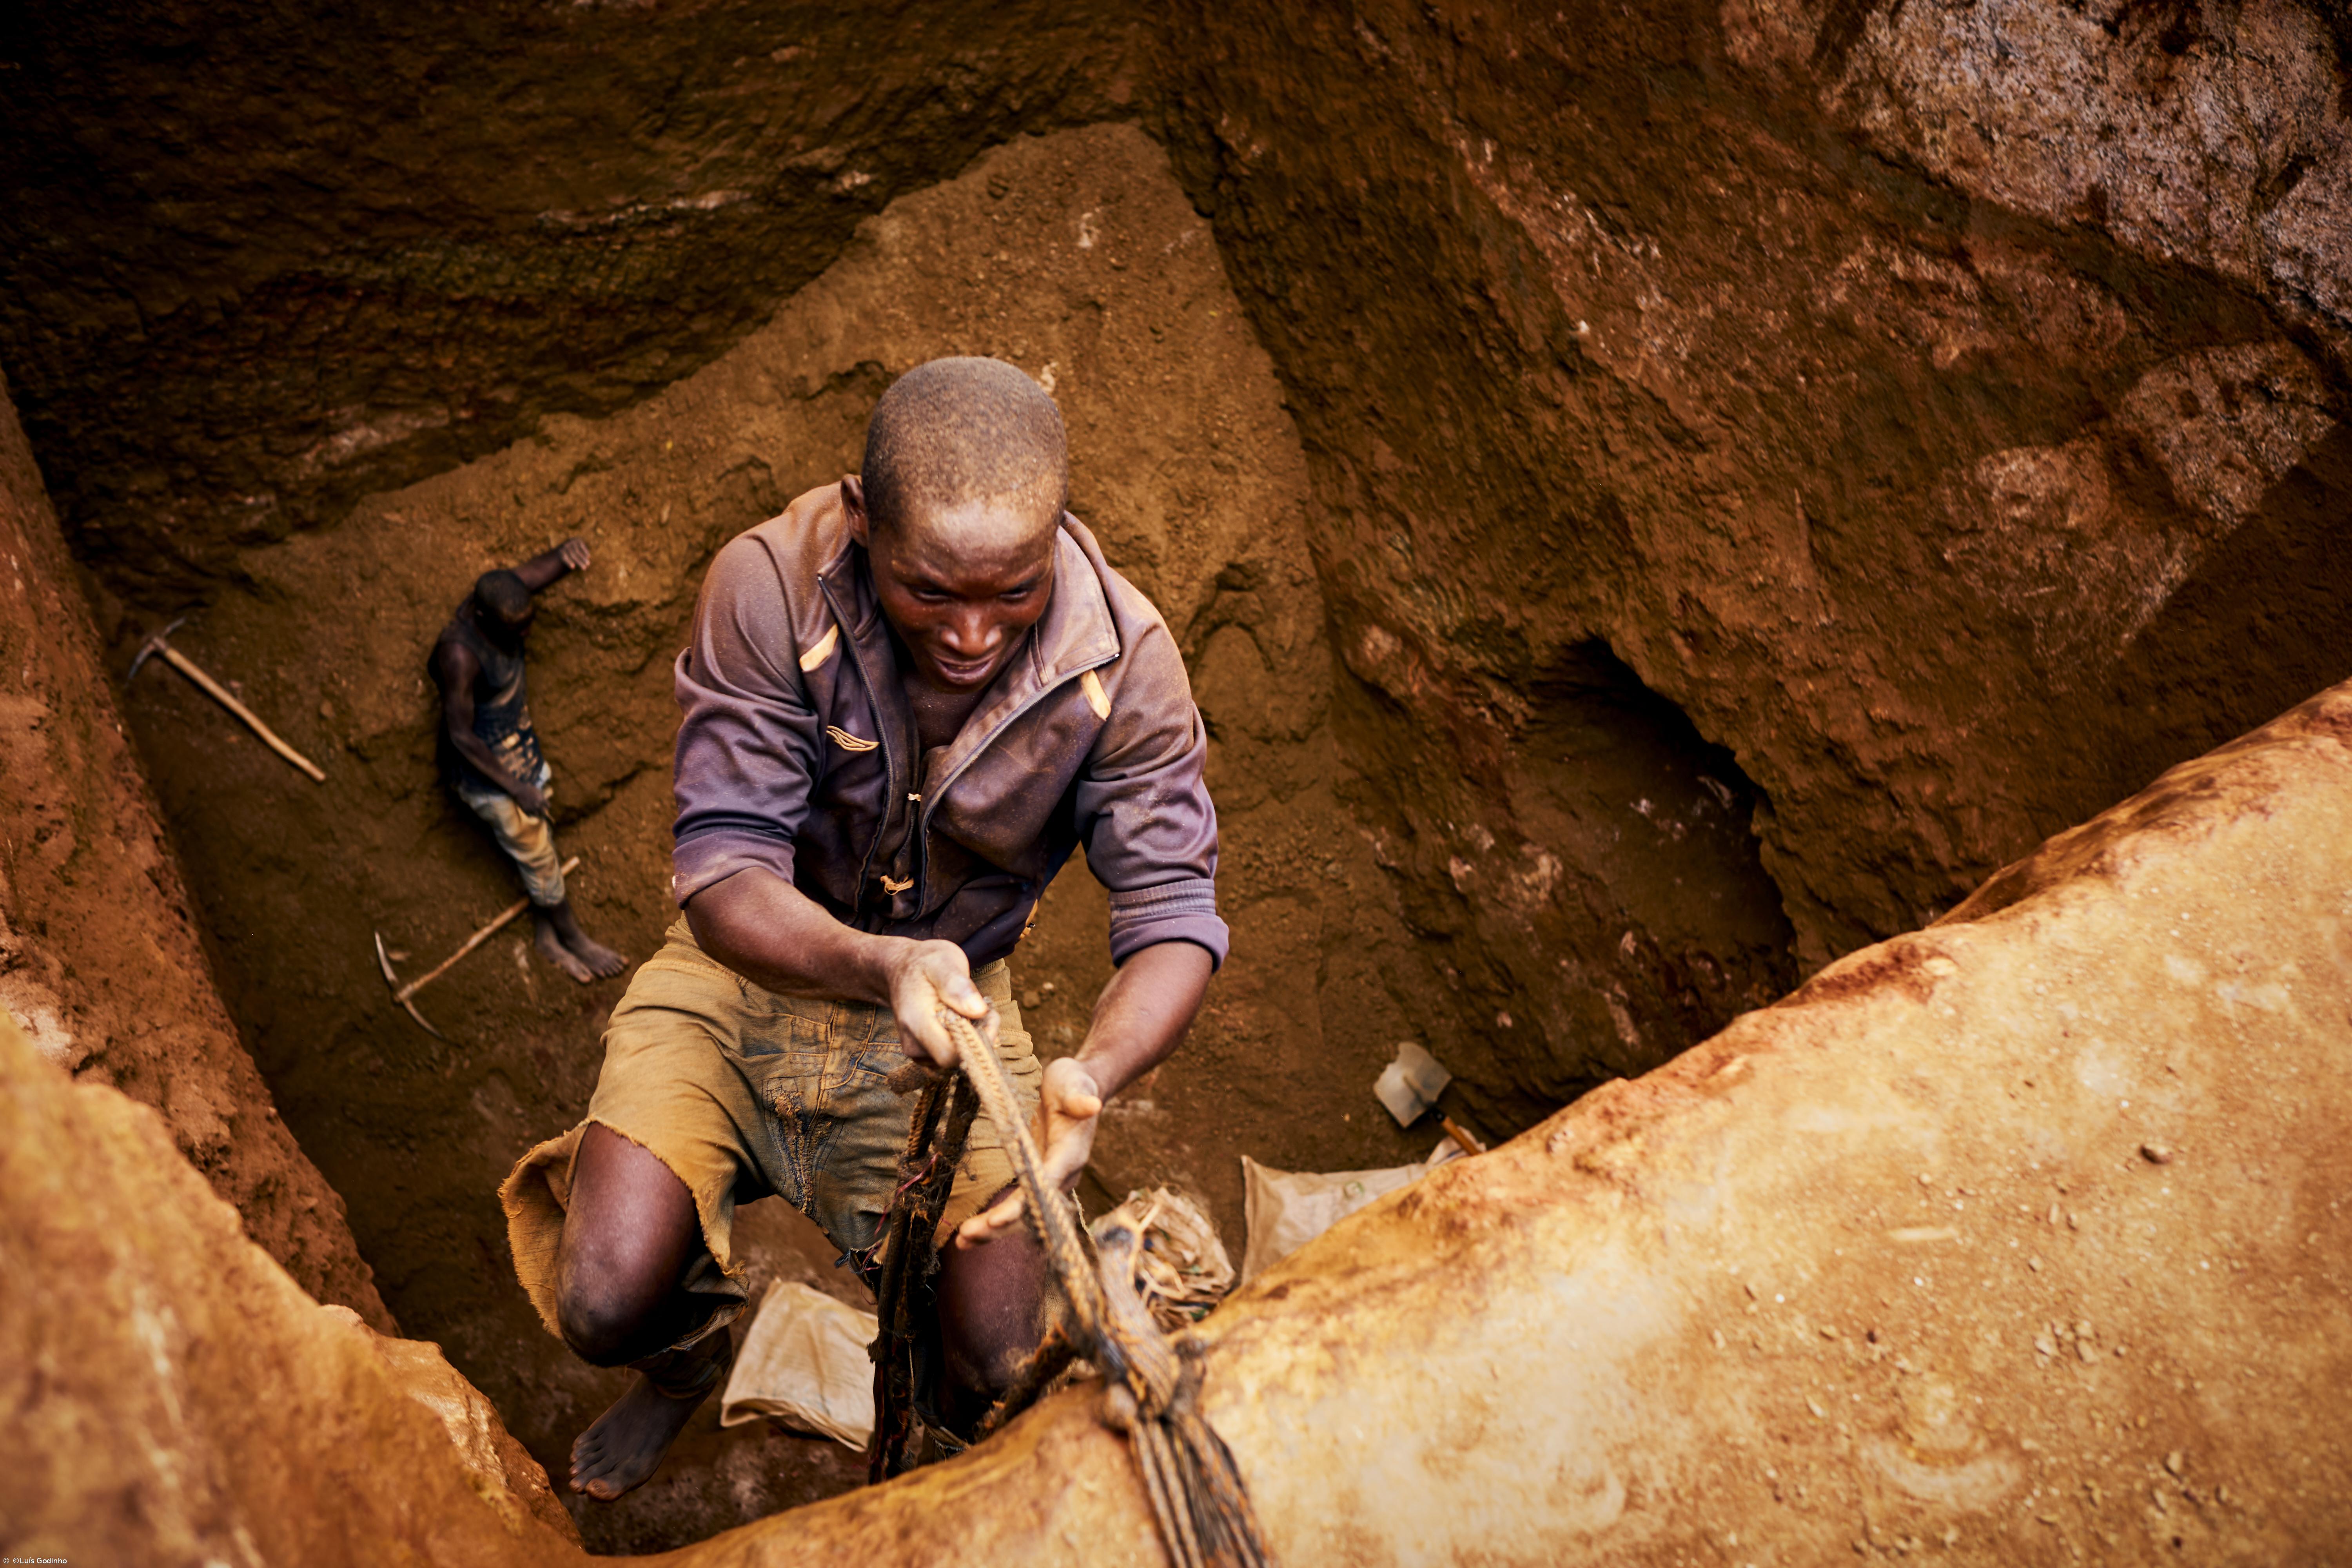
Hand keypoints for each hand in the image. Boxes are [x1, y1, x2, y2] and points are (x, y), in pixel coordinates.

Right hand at [510, 779, 549, 817]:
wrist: (519, 790)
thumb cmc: (528, 789)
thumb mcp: (538, 791)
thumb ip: (541, 797)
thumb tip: (544, 802)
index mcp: (542, 800)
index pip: (548, 806)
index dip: (546, 806)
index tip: (545, 806)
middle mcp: (538, 805)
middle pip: (544, 813)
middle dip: (542, 812)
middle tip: (541, 811)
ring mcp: (532, 808)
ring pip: (537, 815)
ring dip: (536, 813)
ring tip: (534, 811)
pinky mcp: (526, 810)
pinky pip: (530, 815)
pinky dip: (529, 813)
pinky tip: (529, 810)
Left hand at [558, 536, 591, 571]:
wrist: (569, 545)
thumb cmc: (568, 556)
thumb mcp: (567, 560)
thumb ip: (569, 564)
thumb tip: (573, 568)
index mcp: (561, 551)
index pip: (564, 557)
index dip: (568, 562)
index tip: (573, 568)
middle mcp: (565, 546)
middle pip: (573, 555)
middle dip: (579, 562)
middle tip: (584, 568)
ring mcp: (571, 542)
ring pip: (578, 551)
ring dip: (583, 558)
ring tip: (588, 564)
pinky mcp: (578, 540)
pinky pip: (582, 547)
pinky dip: (585, 552)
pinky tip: (588, 556)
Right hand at [885, 939, 992, 1067]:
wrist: (901, 968)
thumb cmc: (924, 962)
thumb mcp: (942, 962)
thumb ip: (957, 985)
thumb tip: (978, 1010)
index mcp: (916, 1022)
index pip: (949, 1054)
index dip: (975, 1040)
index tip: (987, 1015)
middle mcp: (912, 1043)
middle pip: (956, 1060)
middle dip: (977, 1039)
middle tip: (985, 1011)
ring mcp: (917, 1051)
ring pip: (955, 1059)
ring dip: (972, 1039)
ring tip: (971, 1010)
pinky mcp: (923, 1053)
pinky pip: (950, 1056)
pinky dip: (963, 1041)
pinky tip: (963, 1020)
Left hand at [956, 1056, 1101, 1246]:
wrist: (1077, 1088)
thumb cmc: (1073, 1083)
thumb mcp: (1075, 1083)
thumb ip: (1080, 1096)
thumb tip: (1092, 1104)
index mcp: (1070, 1154)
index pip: (1044, 1185)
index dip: (1022, 1204)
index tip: (998, 1219)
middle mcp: (1062, 1175)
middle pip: (1032, 1209)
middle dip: (1001, 1224)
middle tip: (967, 1234)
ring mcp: (1049, 1181)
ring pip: (1023, 1215)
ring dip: (993, 1230)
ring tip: (962, 1241)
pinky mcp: (1036, 1180)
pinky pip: (1017, 1208)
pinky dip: (995, 1223)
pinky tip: (969, 1236)